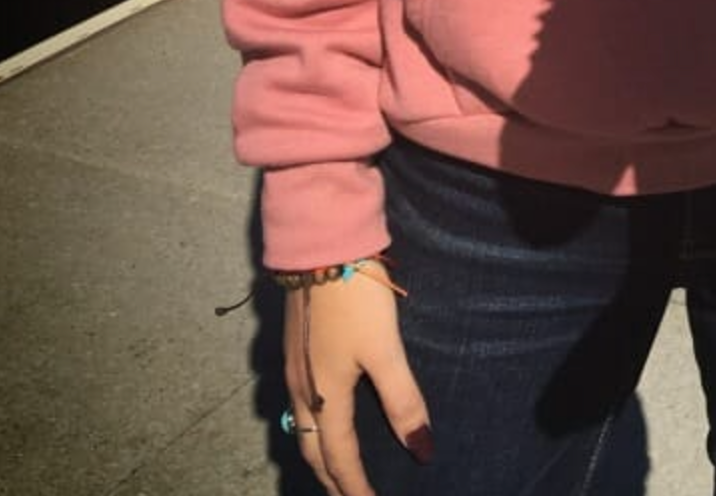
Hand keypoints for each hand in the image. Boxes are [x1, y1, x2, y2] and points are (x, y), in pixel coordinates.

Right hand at [282, 267, 430, 495]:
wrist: (320, 245)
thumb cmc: (355, 299)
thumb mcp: (385, 349)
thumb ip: (402, 400)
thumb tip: (421, 450)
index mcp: (325, 396)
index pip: (339, 457)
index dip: (356, 487)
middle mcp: (302, 389)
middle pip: (312, 449)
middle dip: (330, 478)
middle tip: (350, 495)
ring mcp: (294, 367)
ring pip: (301, 426)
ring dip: (318, 452)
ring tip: (336, 466)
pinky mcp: (295, 347)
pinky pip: (299, 404)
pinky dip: (312, 425)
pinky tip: (325, 414)